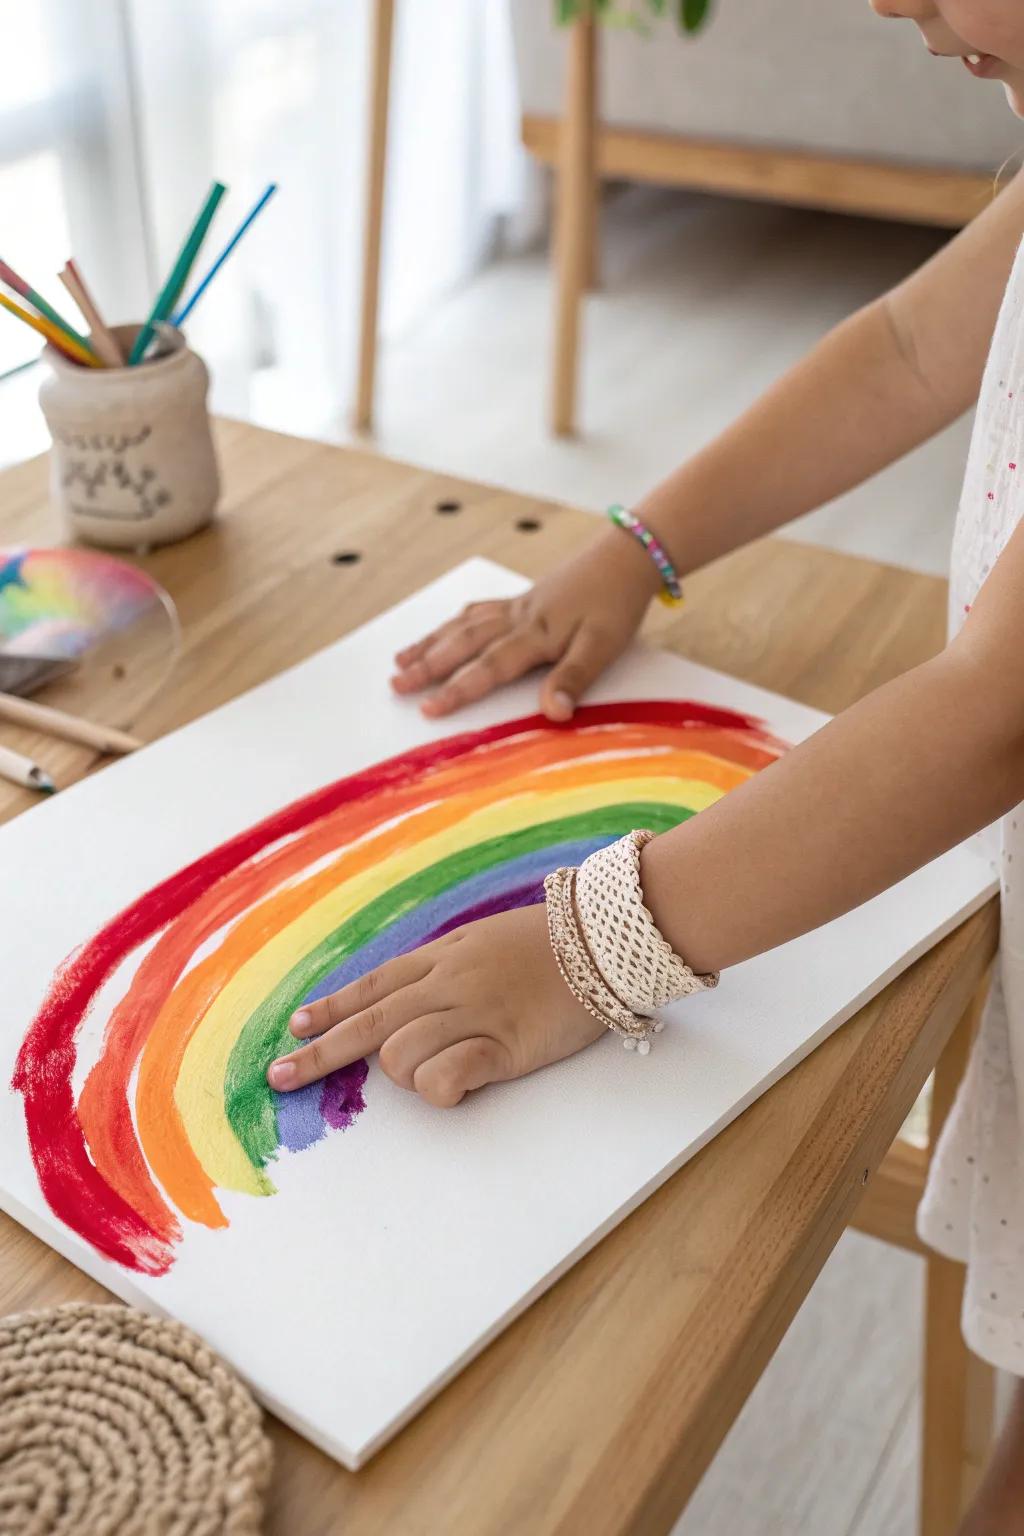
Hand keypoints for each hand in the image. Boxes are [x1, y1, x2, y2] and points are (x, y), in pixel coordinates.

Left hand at [265, 905, 604, 1108]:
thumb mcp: (483, 940)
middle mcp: (446, 984)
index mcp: (441, 958)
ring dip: (403, 1076)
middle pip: (368, 1023)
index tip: (297, 1028)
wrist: (601, 939)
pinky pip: (448, 1073)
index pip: (371, 986)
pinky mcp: (503, 1044)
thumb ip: (446, 966)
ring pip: (400, 1053)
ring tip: (434, 1076)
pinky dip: (437, 1088)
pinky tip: (451, 1089)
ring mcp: (473, 1014)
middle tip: (281, 1077)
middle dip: (320, 1053)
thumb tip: (410, 996)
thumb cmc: (548, 942)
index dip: (331, 1009)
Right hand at [391, 529, 661, 720]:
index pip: (488, 668)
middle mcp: (517, 619)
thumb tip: (553, 712)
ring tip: (401, 662)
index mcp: (535, 634)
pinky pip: (477, 611)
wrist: (626, 556)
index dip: (456, 690)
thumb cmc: (617, 604)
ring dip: (431, 644)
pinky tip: (444, 629)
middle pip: (463, 644)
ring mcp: (517, 607)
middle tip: (395, 686)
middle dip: (427, 667)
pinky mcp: (523, 599)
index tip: (427, 710)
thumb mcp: (603, 645)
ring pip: (463, 626)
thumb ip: (574, 678)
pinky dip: (454, 622)